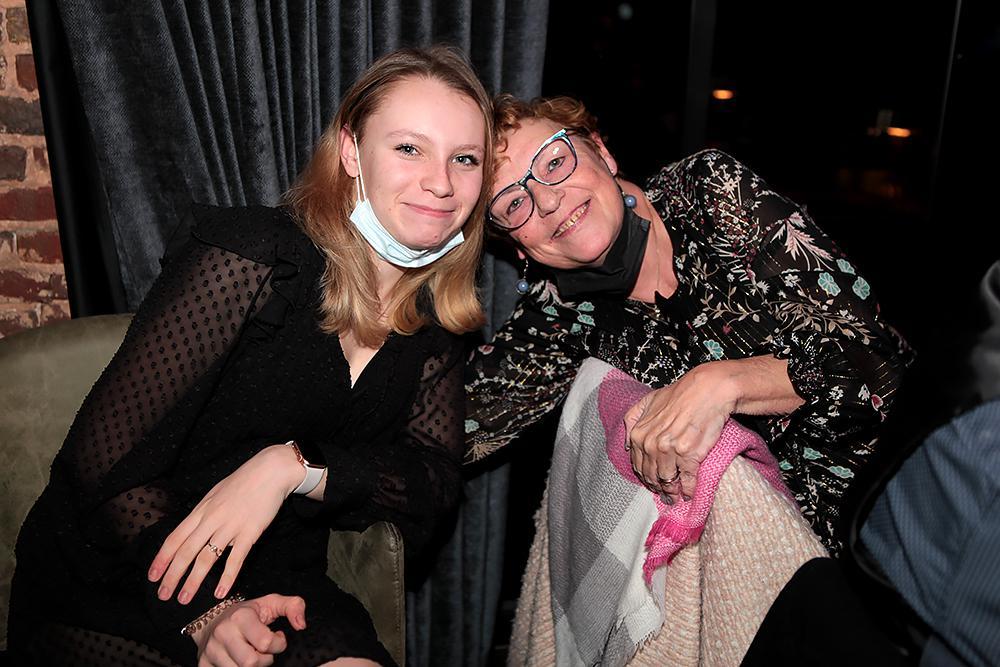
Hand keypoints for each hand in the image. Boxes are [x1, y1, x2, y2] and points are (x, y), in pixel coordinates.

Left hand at [148, 444, 303, 603]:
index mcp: (201, 510)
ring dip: (193, 582)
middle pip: (185, 552)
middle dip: (172, 576)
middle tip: (163, 595)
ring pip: (206, 559)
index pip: (175, 538)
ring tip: (184, 599)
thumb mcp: (216, 493)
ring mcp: (230, 527)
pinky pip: (235, 559)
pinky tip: (220, 592)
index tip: (152, 575)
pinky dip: (227, 577)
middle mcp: (211, 520)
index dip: (162, 559)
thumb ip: (204, 513)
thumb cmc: (244, 481)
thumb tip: (193, 530)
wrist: (270, 471)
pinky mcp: (249, 532)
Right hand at [191, 593, 306, 666]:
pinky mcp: (203, 664)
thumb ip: (293, 606)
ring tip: (252, 654)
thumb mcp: (271, 603)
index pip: (266, 643)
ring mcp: (211, 651)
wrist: (211, 620)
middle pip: (251, 663)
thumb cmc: (246, 613)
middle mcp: (223, 634)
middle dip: (264, 659)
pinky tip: (240, 660)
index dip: (278, 643)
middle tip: (264, 650)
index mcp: (240, 617)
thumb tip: (301, 625)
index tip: (277, 637)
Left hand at [624, 362, 736, 501]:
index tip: (652, 483)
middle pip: (651, 476)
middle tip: (664, 496)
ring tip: (675, 498)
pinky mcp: (690, 456)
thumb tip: (626, 444)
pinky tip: (689, 494)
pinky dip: (689, 490)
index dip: (645, 476)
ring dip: (671, 493)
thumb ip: (632, 419)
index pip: (638, 465)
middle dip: (657, 488)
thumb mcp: (648, 401)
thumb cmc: (680, 394)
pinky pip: (687, 480)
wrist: (707, 391)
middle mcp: (651, 445)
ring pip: (667, 481)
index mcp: (639, 435)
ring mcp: (670, 452)